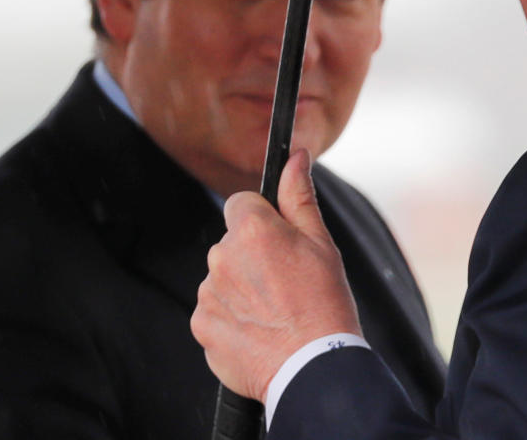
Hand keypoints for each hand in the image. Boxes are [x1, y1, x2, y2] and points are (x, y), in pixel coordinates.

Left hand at [191, 149, 361, 400]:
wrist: (313, 369)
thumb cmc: (325, 305)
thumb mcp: (322, 244)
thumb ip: (299, 196)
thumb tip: (295, 157)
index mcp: (252, 230)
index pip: (241, 203)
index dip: (263, 219)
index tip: (281, 242)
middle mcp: (221, 257)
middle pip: (232, 242)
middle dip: (253, 256)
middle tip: (286, 283)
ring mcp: (207, 294)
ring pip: (222, 277)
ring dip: (241, 288)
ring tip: (275, 313)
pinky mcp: (201, 327)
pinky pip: (214, 312)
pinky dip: (232, 320)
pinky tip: (260, 332)